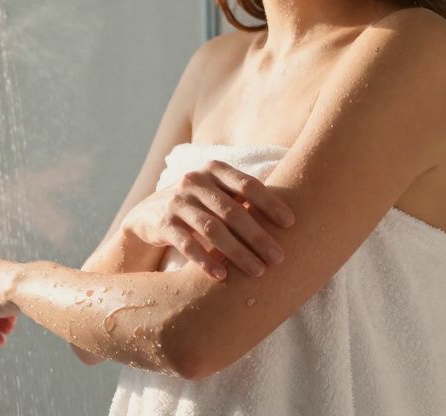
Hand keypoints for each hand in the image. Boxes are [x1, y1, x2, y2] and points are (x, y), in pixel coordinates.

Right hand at [122, 160, 294, 279]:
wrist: (148, 213)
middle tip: (279, 258)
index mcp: (214, 170)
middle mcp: (194, 181)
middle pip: (233, 211)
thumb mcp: (217, 191)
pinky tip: (221, 276)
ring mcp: (177, 202)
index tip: (291, 224)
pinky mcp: (163, 223)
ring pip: (212, 229)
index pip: (248, 184)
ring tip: (257, 271)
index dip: (270, 204)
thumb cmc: (198, 204)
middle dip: (258, 236)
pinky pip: (187, 244)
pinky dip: (205, 261)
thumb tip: (296, 210)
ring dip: (237, 252)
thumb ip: (244, 195)